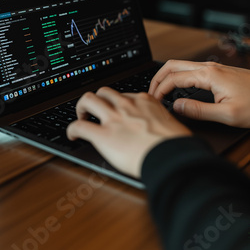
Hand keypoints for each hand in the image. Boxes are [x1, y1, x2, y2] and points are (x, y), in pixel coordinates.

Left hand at [66, 87, 191, 178]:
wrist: (173, 158)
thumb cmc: (177, 146)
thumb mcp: (172, 123)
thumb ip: (160, 121)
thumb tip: (159, 129)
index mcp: (144, 101)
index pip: (125, 94)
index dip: (117, 103)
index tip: (116, 110)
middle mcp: (127, 105)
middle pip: (103, 92)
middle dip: (96, 100)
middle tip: (94, 111)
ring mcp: (114, 119)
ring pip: (88, 99)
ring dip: (81, 108)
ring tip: (81, 117)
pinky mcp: (103, 135)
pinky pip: (79, 126)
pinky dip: (72, 129)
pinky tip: (72, 135)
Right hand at [149, 60, 249, 127]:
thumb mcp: (227, 115)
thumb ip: (198, 111)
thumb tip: (176, 108)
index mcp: (208, 75)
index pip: (173, 78)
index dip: (159, 90)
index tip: (153, 102)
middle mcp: (209, 67)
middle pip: (173, 65)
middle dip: (157, 78)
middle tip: (149, 93)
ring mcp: (214, 68)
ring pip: (182, 66)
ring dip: (168, 77)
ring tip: (160, 92)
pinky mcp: (219, 72)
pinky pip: (191, 70)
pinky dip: (179, 77)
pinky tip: (179, 89)